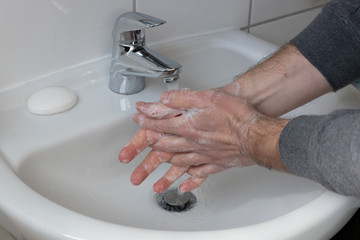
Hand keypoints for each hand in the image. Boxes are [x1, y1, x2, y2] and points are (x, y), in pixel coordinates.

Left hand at [119, 89, 261, 192]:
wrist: (255, 135)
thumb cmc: (235, 115)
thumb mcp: (207, 97)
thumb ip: (182, 98)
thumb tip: (163, 99)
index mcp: (187, 126)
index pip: (159, 125)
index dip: (146, 121)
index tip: (137, 119)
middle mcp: (191, 143)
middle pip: (162, 148)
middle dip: (143, 153)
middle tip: (130, 160)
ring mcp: (202, 156)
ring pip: (176, 164)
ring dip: (160, 171)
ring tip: (149, 180)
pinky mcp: (215, 165)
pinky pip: (197, 175)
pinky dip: (187, 182)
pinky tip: (182, 186)